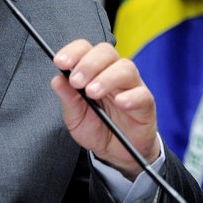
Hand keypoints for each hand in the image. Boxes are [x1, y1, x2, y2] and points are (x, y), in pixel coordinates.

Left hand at [50, 39, 160, 178]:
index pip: (85, 49)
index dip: (73, 51)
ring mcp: (131, 86)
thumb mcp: (75, 116)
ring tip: (92, 93)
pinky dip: (130, 97)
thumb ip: (68, 98)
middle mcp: (113, 73)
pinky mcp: (145, 103)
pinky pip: (142, 94)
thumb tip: (57, 80)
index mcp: (93, 71)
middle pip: (106, 52)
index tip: (60, 62)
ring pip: (125, 68)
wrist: (116, 153)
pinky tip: (120, 103)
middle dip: (88, 64)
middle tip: (76, 81)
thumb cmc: (96, 127)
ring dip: (106, 78)